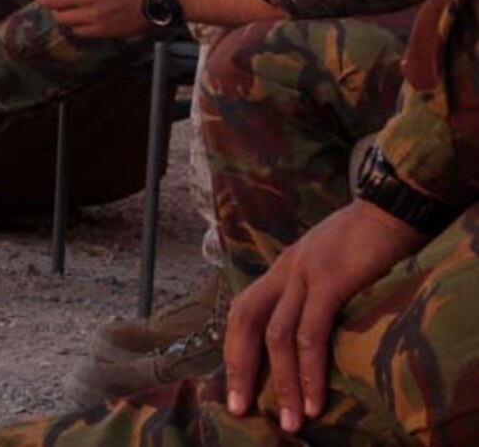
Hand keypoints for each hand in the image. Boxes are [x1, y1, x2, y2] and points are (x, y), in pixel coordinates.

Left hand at [224, 200, 425, 433]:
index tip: (236, 384)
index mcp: (282, 269)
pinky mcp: (329, 281)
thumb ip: (315, 289)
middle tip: (241, 409)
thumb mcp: (329, 263)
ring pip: (277, 335)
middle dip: (240, 368)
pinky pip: (311, 332)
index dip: (236, 348)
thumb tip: (312, 328)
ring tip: (290, 421)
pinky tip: (314, 399)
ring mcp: (303, 274)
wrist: (392, 207)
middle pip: (245, 321)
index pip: (244, 311)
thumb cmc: (367, 239)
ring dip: (281, 383)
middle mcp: (283, 271)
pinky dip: (308, 369)